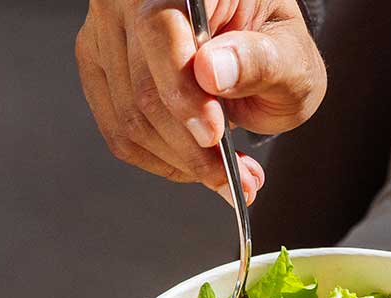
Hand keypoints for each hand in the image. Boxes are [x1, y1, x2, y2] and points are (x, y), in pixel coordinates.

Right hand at [76, 0, 324, 198]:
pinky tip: (196, 163)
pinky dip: (161, 160)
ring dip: (180, 161)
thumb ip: (260, 61)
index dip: (181, 90)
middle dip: (191, 146)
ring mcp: (109, 31)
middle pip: (142, 86)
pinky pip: (119, 131)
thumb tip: (211, 72)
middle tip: (237, 176)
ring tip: (225, 173)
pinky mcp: (99, 67)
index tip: (213, 134)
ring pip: (129, 117)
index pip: (161, 29)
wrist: (252, 52)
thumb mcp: (291, 55)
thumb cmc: (272, 47)